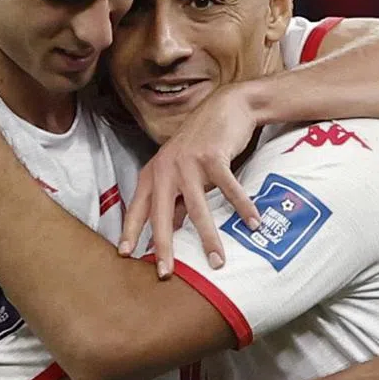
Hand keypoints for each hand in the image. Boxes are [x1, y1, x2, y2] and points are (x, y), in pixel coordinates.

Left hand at [117, 85, 261, 278]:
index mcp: (153, 173)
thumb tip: (172, 234)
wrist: (225, 107)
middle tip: (166, 273)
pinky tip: (253, 223)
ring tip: (217, 262)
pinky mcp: (212, 156)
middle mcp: (166, 169)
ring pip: (197, 208)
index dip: (130, 232)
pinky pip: (229, 188)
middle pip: (161, 214)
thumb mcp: (181, 171)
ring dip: (209, 237)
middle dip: (163, 246)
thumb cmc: (202, 145)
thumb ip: (174, 199)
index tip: (125, 255)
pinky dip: (242, 207)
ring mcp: (188, 162)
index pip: (138, 208)